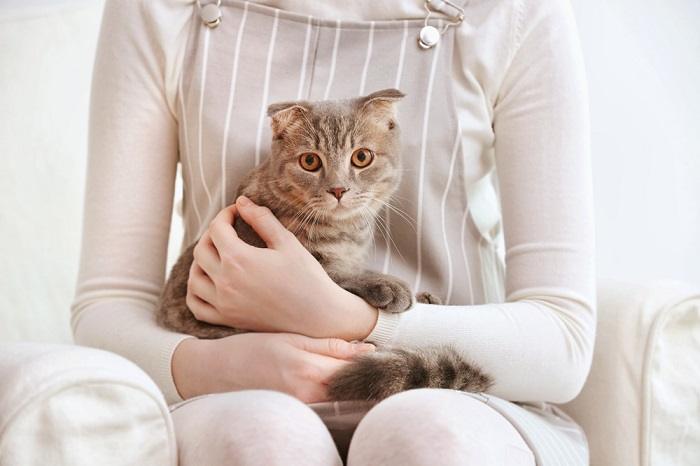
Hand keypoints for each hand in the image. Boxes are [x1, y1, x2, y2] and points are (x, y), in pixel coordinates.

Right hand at [172, 332, 375, 401]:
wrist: (215, 371)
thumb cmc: (252, 348)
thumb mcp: (291, 339)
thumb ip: (329, 346)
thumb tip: (367, 350)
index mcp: (309, 369)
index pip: (354, 369)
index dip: (373, 362)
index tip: (387, 356)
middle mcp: (308, 393)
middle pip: (351, 387)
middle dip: (366, 376)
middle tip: (379, 364)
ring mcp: (301, 407)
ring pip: (341, 399)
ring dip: (352, 387)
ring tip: (360, 374)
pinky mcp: (295, 414)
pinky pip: (325, 406)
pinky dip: (336, 396)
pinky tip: (338, 386)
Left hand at [186, 196, 377, 339]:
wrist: (318, 317)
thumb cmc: (307, 278)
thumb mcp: (287, 242)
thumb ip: (262, 219)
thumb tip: (242, 202)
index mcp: (239, 259)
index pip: (217, 228)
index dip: (225, 214)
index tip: (237, 212)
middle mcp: (225, 282)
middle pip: (201, 250)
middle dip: (212, 234)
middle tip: (228, 229)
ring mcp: (224, 303)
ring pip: (194, 278)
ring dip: (200, 261)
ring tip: (216, 254)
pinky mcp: (228, 319)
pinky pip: (196, 306)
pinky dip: (194, 292)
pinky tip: (207, 282)